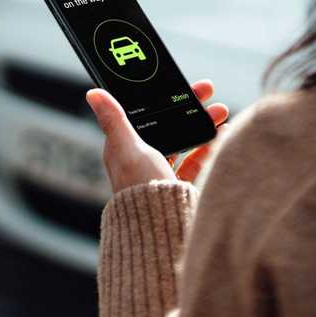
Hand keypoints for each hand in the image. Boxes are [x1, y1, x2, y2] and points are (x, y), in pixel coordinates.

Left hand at [85, 79, 229, 194]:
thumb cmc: (140, 190)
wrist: (160, 230)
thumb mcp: (128, 150)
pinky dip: (208, 148)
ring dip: (203, 126)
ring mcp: (161, 173)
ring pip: (185, 141)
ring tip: (222, 115)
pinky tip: (222, 138)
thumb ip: (115, 121)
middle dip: (191, 109)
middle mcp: (142, 159)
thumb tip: (93, 93)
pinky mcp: (177, 186)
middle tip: (212, 96)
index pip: (149, 114)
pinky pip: (195, 161)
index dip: (170, 97)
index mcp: (126, 148)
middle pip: (169, 126)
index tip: (191, 86)